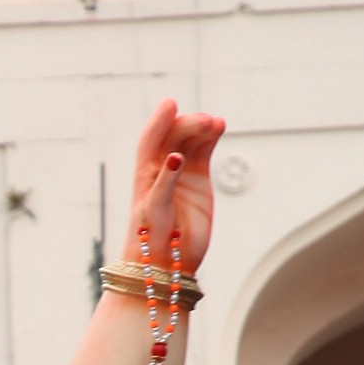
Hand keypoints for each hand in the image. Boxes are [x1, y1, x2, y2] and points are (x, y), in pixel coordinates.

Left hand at [126, 97, 224, 274]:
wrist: (168, 260)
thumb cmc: (152, 236)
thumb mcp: (156, 208)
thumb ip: (165, 181)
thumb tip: (176, 155)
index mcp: (144, 173)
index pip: (151, 140)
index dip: (159, 121)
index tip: (170, 104)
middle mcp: (162, 168)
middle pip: (173, 136)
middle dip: (188, 125)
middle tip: (204, 122)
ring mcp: (181, 171)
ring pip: (191, 140)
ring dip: (202, 128)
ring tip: (215, 123)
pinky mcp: (199, 177)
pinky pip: (204, 150)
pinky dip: (211, 137)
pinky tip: (219, 126)